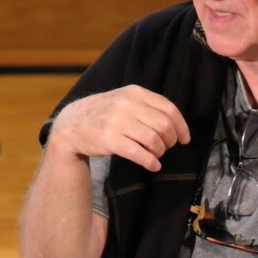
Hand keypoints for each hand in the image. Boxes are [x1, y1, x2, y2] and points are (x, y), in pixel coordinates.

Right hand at [48, 85, 190, 171]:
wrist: (72, 123)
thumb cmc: (105, 113)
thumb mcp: (125, 100)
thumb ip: (147, 106)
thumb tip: (176, 124)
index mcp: (135, 92)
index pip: (168, 108)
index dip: (181, 126)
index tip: (185, 139)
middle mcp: (127, 104)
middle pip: (163, 125)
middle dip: (170, 140)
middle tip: (167, 147)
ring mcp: (117, 121)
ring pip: (153, 139)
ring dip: (160, 151)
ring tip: (157, 155)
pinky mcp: (109, 139)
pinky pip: (139, 153)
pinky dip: (151, 161)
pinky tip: (153, 165)